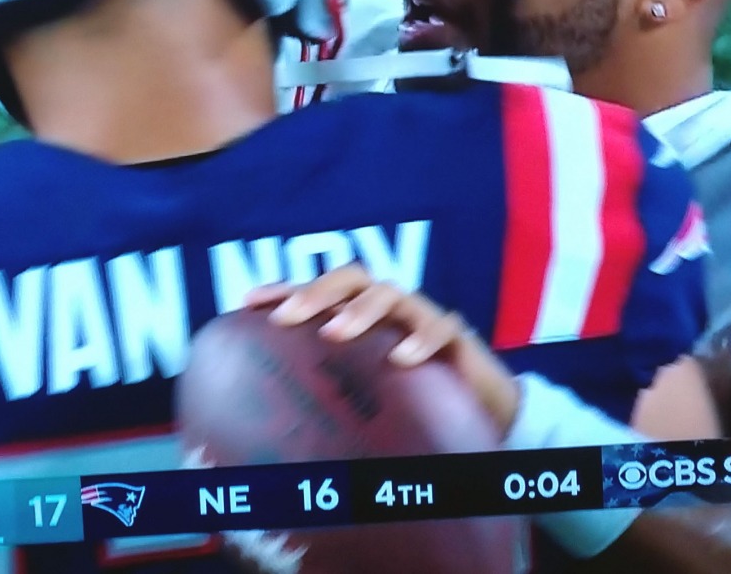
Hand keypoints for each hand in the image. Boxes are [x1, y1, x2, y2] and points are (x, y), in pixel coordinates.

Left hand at [245, 265, 520, 434]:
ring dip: (360, 309)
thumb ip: (328, 406)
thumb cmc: (412, 403)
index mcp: (361, 317)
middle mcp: (389, 309)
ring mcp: (422, 318)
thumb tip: (266, 452)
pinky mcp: (456, 338)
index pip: (319, 291)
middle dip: (316, 292)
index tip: (249, 303)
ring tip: (334, 331)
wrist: (481, 412)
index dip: (284, 289)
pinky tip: (402, 359)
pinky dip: (420, 340)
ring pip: (391, 294)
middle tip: (287, 318)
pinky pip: (441, 328)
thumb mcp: (364, 401)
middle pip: (351, 279)